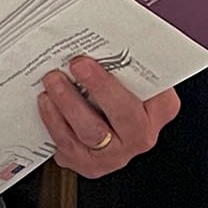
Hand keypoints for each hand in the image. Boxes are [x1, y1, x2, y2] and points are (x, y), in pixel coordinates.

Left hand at [38, 58, 180, 177]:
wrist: (112, 127)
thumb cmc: (125, 93)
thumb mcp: (137, 77)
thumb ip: (130, 64)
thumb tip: (104, 41)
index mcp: (160, 110)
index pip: (149, 95)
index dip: (117, 80)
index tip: (91, 62)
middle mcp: (140, 137)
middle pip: (121, 116)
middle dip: (96, 88)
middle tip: (75, 66)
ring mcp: (115, 155)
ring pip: (89, 133)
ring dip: (67, 104)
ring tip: (53, 81)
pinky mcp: (90, 165)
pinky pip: (68, 147)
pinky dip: (54, 122)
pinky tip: (47, 103)